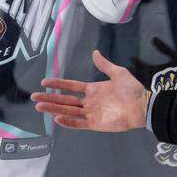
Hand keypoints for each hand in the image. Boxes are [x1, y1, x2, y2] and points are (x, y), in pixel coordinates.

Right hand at [32, 50, 147, 130]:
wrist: (142, 106)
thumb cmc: (132, 89)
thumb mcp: (118, 73)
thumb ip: (104, 65)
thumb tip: (94, 52)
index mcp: (93, 89)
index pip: (71, 87)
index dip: (58, 84)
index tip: (44, 82)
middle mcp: (89, 101)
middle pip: (65, 100)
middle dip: (50, 98)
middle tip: (34, 97)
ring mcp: (91, 113)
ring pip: (68, 111)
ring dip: (54, 109)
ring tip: (39, 106)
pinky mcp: (95, 124)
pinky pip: (79, 123)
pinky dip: (68, 122)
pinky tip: (57, 118)